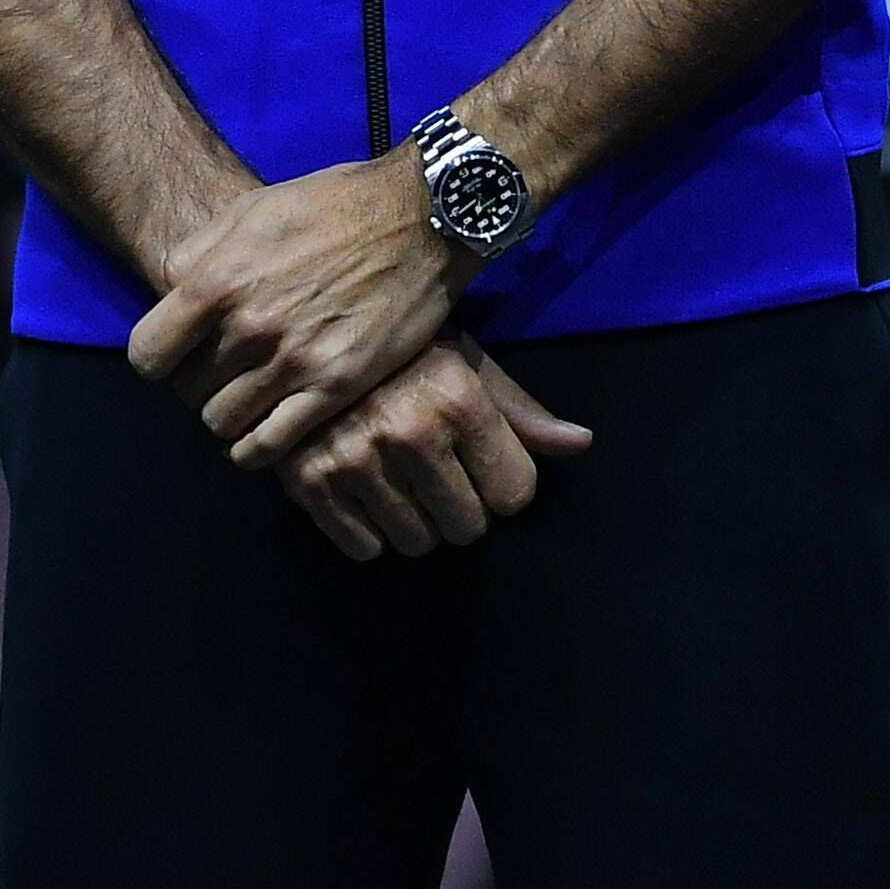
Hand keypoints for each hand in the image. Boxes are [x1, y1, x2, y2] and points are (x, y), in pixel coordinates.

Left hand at [129, 155, 472, 469]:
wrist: (424, 216)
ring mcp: (293, 361)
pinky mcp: (335, 386)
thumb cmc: (337, 204)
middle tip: (229, 368)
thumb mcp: (252, 208)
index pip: (148, 355)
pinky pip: (268, 445)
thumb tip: (167, 293)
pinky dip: (254, 448)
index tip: (181, 354)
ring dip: (230, 412)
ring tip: (253, 394)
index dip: (161, 358)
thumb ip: (197, 253)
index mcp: (218, 282)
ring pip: (222, 421)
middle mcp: (249, 327)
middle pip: (188, 390)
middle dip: (201, 381)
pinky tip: (263, 433)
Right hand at [278, 340, 596, 560]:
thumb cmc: (407, 354)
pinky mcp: (308, 485)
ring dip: (419, 524)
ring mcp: (356, 463)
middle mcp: (411, 435)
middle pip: (468, 526)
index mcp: (460, 402)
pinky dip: (372, 532)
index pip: (515, 494)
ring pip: (416, 543)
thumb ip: (523, 413)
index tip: (489, 470)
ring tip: (406, 483)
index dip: (506, 485)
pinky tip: (370, 494)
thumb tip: (581, 443)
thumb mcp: (472, 366)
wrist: (309, 339)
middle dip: (465, 509)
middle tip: (444, 478)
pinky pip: (363, 549)